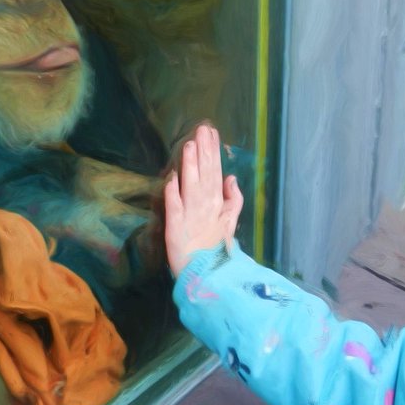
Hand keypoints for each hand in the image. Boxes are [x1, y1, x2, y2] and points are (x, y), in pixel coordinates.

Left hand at [164, 123, 243, 276]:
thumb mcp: (229, 223)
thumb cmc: (214, 248)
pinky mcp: (175, 227)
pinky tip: (172, 177)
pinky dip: (173, 193)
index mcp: (217, 203)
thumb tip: (231, 177)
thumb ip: (232, 199)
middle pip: (205, 174)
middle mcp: (205, 205)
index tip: (211, 132)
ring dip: (191, 165)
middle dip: (204, 151)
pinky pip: (174, 207)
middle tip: (202, 129)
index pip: (215, 172)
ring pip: (191, 185)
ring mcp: (190, 215)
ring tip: (190, 145)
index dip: (213, 152)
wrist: (206, 275)